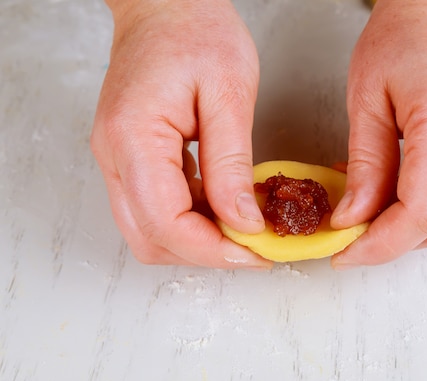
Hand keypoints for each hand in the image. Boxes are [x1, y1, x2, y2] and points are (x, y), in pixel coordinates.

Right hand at [91, 0, 270, 268]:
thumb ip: (233, 166)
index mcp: (133, 138)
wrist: (167, 5)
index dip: (212, 249)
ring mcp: (116, 159)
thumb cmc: (197, 32)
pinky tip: (224, 203)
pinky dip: (191, 218)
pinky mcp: (129, 159)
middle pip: (150, 239)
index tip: (256, 252)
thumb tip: (243, 222)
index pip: (165, 223)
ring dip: (198, 239)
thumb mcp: (229, 95)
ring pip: (150, 230)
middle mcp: (113, 155)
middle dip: (204, 253)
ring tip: (243, 224)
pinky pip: (155, 207)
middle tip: (253, 246)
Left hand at [331, 0, 426, 267]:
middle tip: (351, 235)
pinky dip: (425, 206)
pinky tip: (395, 190)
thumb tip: (354, 218)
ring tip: (369, 209)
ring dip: (409, 228)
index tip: (346, 253)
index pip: (422, 210)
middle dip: (393, 243)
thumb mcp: (367, 96)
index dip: (381, 244)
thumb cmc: (408, 33)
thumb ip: (365, 164)